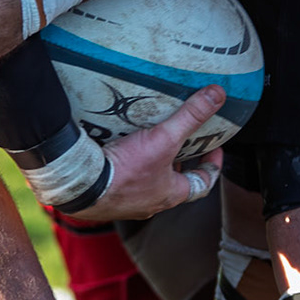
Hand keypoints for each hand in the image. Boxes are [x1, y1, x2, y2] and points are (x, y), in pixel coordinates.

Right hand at [72, 86, 227, 221]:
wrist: (83, 185)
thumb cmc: (125, 173)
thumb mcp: (164, 139)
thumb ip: (191, 117)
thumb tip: (216, 97)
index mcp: (171, 193)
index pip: (202, 183)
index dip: (211, 165)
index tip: (214, 149)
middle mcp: (152, 202)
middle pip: (175, 181)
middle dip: (179, 161)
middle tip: (182, 141)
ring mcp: (129, 201)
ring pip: (149, 182)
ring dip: (152, 163)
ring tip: (150, 141)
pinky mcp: (108, 195)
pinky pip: (123, 180)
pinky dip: (127, 165)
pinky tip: (120, 149)